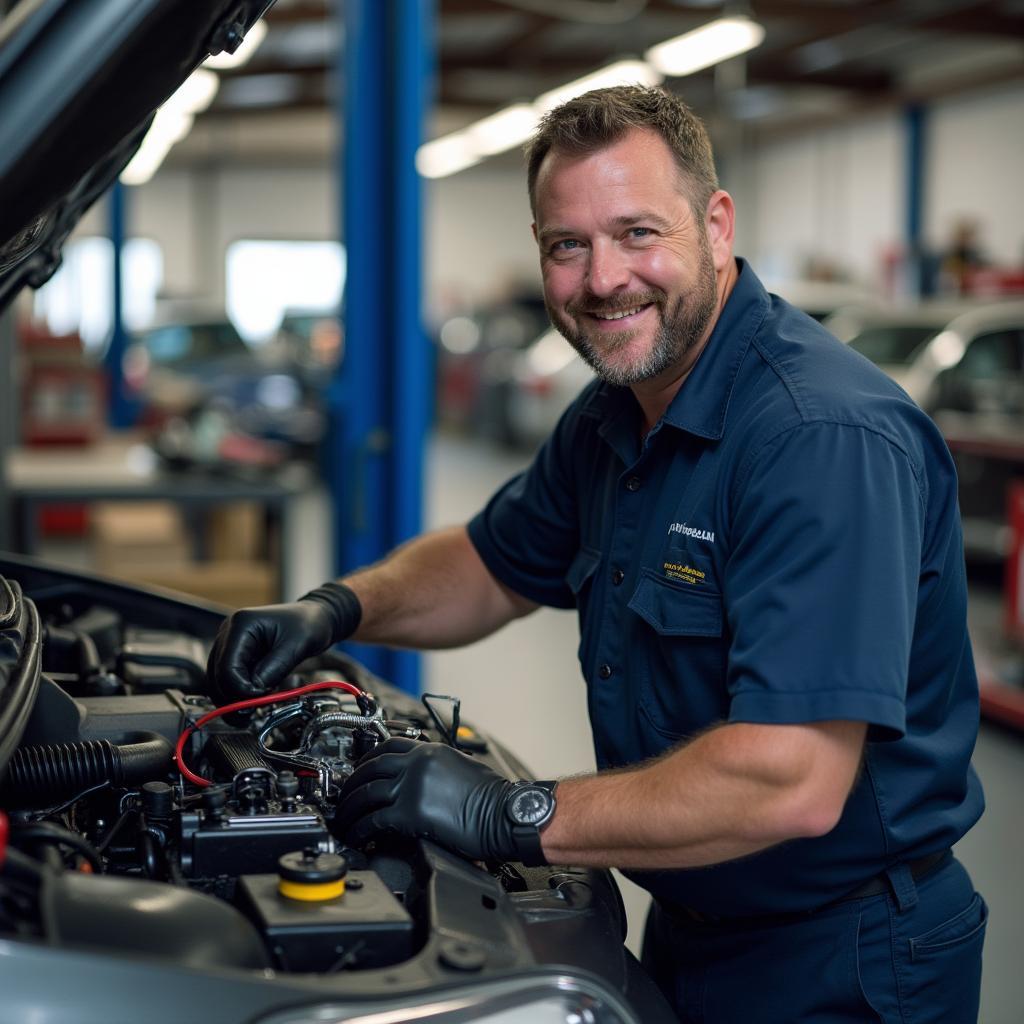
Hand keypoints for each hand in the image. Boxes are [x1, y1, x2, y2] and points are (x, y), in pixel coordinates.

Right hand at [206, 582, 360, 703]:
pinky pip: (230, 681)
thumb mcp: (297, 646)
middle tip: (255, 711)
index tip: (261, 698)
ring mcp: (230, 644)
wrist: (315, 618)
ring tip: (254, 710)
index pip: (227, 666)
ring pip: (219, 682)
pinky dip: (240, 693)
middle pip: (218, 676)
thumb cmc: (309, 624)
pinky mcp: (237, 655)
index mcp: (241, 624)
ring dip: (234, 699)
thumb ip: (274, 669)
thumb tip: (253, 692)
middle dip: (234, 697)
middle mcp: (229, 633)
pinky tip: (256, 699)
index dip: (240, 688)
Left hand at [335, 738, 547, 865]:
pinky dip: (360, 828)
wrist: (505, 813)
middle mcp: (417, 764)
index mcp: (429, 751)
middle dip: (350, 785)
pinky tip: (357, 835)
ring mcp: (412, 787)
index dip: (366, 759)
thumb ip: (434, 767)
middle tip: (343, 798)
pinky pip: (373, 820)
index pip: (387, 747)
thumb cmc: (492, 796)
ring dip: (349, 810)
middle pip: (369, 769)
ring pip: (365, 795)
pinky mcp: (410, 813)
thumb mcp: (460, 766)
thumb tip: (419, 779)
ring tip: (343, 821)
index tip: (358, 769)